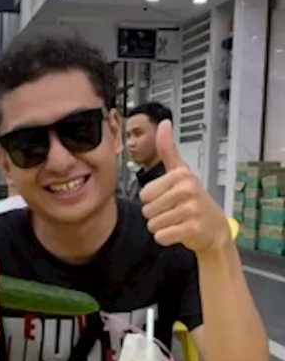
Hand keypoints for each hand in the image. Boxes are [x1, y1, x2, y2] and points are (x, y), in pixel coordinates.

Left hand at [140, 120, 230, 252]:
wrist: (215, 228)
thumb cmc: (194, 199)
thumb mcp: (182, 172)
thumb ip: (168, 150)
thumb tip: (164, 123)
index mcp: (182, 175)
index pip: (144, 194)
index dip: (152, 199)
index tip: (169, 197)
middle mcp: (188, 190)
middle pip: (146, 209)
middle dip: (156, 214)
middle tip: (174, 211)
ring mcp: (191, 210)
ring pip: (152, 224)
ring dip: (161, 226)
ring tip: (177, 220)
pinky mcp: (192, 229)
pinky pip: (161, 236)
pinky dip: (166, 237)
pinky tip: (180, 231)